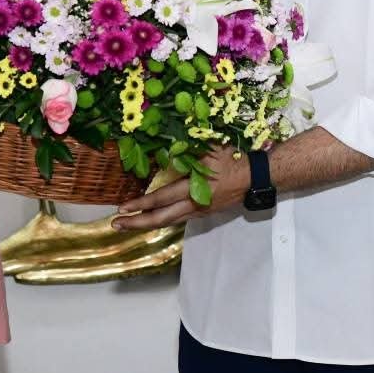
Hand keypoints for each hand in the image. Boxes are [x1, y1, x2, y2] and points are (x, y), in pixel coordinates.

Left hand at [112, 146, 249, 230]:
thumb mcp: (208, 148)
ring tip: (129, 223)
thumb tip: (162, 149)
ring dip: (148, 222)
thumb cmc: (233, 158)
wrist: (257, 176)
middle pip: (161, 219)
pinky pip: (179, 218)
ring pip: (170, 221)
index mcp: (193, 189)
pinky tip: (153, 217)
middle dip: (137, 223)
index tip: (122, 207)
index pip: (161, 199)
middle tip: (116, 224)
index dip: (140, 204)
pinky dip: (163, 219)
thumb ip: (185, 150)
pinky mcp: (205, 212)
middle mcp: (194, 205)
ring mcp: (200, 211)